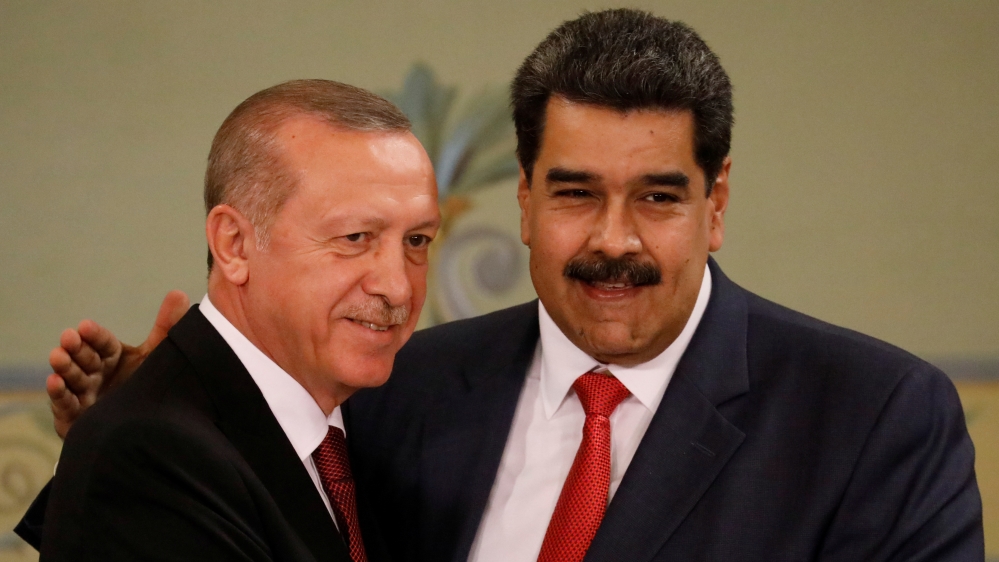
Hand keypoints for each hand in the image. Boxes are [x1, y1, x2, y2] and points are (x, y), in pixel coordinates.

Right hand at [47, 291, 189, 437]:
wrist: (146, 427)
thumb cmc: (146, 384)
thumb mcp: (157, 355)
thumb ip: (167, 326)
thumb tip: (179, 293)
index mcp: (113, 356)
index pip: (102, 342)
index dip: (94, 335)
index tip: (85, 327)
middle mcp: (95, 372)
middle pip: (84, 357)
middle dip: (75, 347)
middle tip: (68, 338)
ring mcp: (84, 393)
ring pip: (71, 378)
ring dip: (63, 366)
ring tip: (57, 356)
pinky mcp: (76, 416)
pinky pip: (65, 404)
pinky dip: (59, 393)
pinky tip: (54, 382)